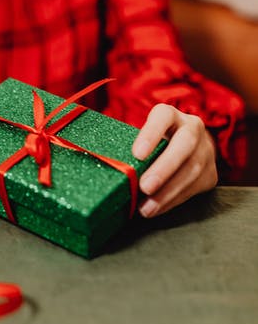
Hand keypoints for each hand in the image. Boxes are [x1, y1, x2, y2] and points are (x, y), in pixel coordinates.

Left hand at [131, 103, 217, 217]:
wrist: (188, 149)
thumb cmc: (155, 143)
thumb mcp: (144, 136)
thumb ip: (132, 146)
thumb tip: (112, 166)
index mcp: (171, 115)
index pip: (163, 116)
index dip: (151, 134)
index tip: (137, 154)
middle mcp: (192, 128)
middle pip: (184, 144)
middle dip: (164, 168)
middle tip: (144, 186)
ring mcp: (205, 150)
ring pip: (192, 170)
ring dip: (168, 192)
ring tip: (147, 207)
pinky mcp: (211, 173)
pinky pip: (194, 188)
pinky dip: (173, 201)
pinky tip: (157, 208)